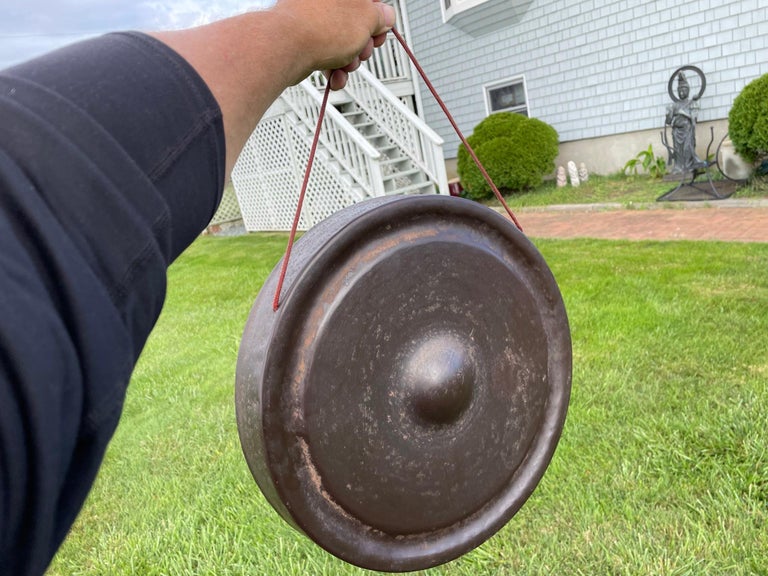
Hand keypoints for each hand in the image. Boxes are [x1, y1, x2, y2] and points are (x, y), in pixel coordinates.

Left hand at [273, 0, 395, 89]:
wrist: (283, 48)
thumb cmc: (319, 28)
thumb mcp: (366, 20)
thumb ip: (379, 17)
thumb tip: (384, 16)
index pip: (369, 0)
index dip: (378, 18)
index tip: (379, 32)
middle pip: (355, 22)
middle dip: (362, 44)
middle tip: (361, 51)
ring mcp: (311, 17)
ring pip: (340, 41)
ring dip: (349, 60)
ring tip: (345, 66)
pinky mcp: (301, 38)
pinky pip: (324, 52)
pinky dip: (332, 68)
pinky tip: (333, 76)